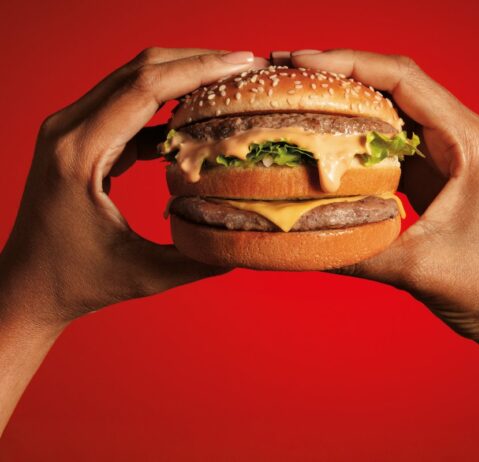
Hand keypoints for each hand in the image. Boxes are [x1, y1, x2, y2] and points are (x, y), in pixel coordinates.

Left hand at [0, 48, 266, 328]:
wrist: (28, 284)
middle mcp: (68, 130)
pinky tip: (193, 119)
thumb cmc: (77, 281)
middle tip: (243, 65)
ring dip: (181, 77)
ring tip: (225, 84)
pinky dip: (164, 106)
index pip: (146, 88)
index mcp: (80, 155)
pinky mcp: (79, 139)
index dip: (199, 69)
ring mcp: (70, 130)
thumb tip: (248, 243)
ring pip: (133, 81)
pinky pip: (126, 106)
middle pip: (140, 69)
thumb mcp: (146, 275)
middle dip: (196, 62)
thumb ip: (201, 260)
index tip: (242, 63)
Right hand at [287, 49, 478, 434]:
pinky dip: (358, 138)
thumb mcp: (415, 267)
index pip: (404, 81)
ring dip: (348, 102)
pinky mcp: (435, 175)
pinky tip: (327, 141)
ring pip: (392, 112)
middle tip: (292, 74)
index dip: (350, 63)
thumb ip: (351, 253)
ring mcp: (448, 155)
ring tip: (303, 99)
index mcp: (468, 142)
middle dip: (342, 74)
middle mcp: (460, 137)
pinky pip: (391, 144)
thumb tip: (296, 241)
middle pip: (395, 86)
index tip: (302, 61)